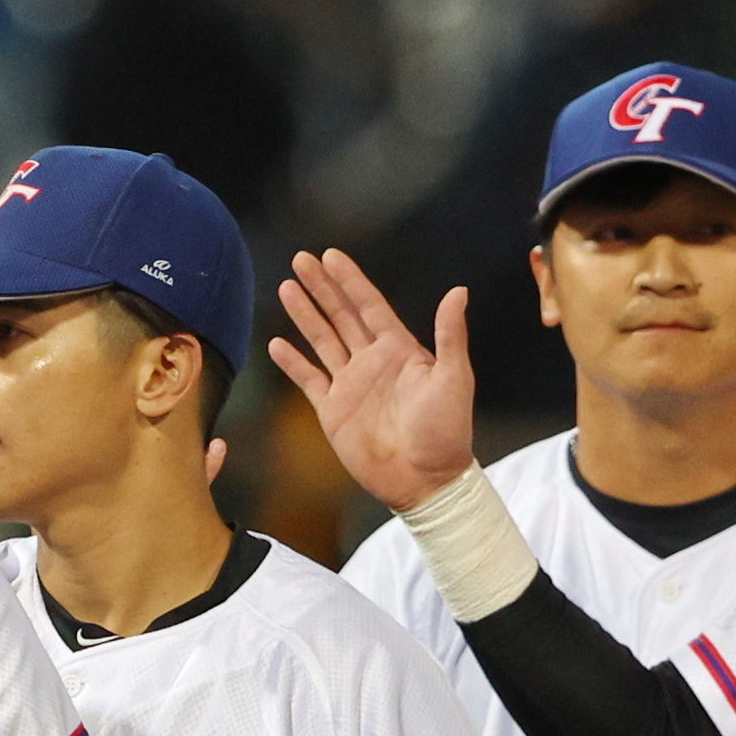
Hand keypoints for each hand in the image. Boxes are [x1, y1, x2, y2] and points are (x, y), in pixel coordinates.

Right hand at [266, 253, 479, 510]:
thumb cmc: (446, 431)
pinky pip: (309, 380)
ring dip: (305, 315)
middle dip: (321, 287)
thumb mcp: (454, 377)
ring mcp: (351, 385)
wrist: (424, 480)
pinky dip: (293, 363)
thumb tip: (459, 292)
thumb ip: (450, 334)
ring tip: (287, 288)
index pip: (369, 306)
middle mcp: (372, 361)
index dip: (350, 280)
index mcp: (400, 349)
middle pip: (341, 315)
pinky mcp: (334, 410)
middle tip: (302, 260)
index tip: (331, 256)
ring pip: (322, 340)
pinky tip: (277, 344)